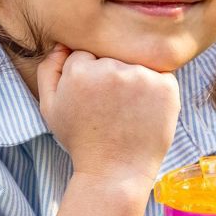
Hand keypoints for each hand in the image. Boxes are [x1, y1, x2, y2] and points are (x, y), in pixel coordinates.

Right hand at [36, 44, 180, 183]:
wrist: (115, 173)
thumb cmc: (81, 140)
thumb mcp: (50, 107)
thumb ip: (49, 69)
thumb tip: (64, 43)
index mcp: (80, 70)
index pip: (87, 54)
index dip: (89, 78)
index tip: (92, 101)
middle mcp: (111, 69)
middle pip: (112, 56)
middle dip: (111, 77)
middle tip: (110, 108)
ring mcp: (141, 77)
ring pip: (136, 64)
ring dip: (134, 81)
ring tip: (127, 113)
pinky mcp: (166, 87)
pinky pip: (161, 76)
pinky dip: (155, 91)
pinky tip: (144, 113)